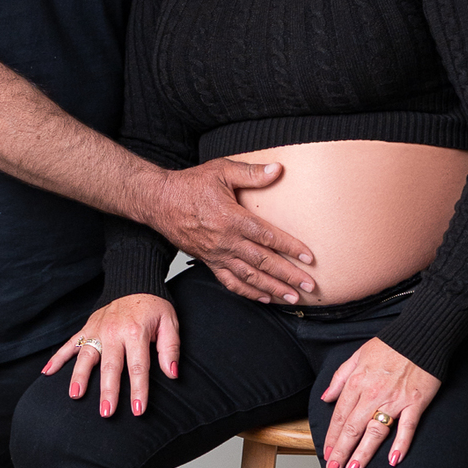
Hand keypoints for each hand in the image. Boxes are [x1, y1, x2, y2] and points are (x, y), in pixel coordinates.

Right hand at [42, 295, 178, 416]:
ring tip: (75, 395)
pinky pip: (70, 344)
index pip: (138, 367)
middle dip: (108, 391)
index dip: (138, 390)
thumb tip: (172, 373)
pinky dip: (57, 358)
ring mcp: (97, 330)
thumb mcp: (170, 323)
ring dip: (79, 376)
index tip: (138, 410)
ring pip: (86, 356)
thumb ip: (170, 349)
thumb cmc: (154, 306)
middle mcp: (113, 332)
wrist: (135, 280)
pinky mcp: (87, 328)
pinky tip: (47, 372)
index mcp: (135, 332)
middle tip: (106, 412)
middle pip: (110, 366)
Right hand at [147, 159, 316, 303]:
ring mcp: (217, 255)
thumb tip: (278, 169)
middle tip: (309, 286)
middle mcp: (226, 241)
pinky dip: (248, 292)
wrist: (159, 202)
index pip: (267, 237)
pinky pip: (230, 282)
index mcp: (232, 219)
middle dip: (288, 276)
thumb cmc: (190, 185)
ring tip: (292, 297)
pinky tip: (263, 298)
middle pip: (263, 262)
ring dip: (272, 289)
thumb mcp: (221, 171)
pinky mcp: (208, 261)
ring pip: (249, 277)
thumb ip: (251, 172)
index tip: (309, 257)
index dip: (290, 247)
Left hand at [320, 338, 441, 467]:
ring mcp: (395, 400)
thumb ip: (340, 377)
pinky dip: (401, 444)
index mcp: (357, 382)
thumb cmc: (390, 345)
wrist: (422, 335)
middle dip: (341, 452)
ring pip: (375, 431)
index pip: (340, 416)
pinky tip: (393, 460)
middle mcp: (373, 393)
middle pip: (353, 428)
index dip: (331, 437)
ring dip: (363, 453)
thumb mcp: (357, 355)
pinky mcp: (416, 403)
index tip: (326, 454)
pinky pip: (407, 427)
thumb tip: (326, 397)